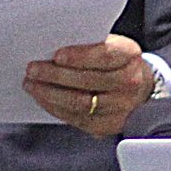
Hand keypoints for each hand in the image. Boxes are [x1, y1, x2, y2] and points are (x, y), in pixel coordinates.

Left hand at [24, 34, 154, 136]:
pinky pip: (77, 119)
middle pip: (89, 80)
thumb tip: (52, 48)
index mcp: (129, 56)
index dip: (80, 56)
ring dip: (50, 94)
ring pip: (80, 103)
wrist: (139, 88)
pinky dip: (56, 108)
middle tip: (33, 69)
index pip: (105, 55)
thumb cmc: (116, 62)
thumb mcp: (111, 45)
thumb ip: (89, 44)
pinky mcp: (107, 125)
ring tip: (32, 84)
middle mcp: (130, 83)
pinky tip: (43, 99)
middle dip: (56, 75)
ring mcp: (120, 107)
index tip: (57, 55)